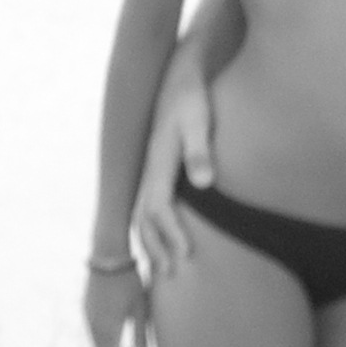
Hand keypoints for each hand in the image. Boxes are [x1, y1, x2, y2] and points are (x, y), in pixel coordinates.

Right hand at [83, 262, 151, 346]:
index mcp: (106, 328)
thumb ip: (141, 337)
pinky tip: (115, 342)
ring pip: (96, 345)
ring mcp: (87, 315)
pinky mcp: (86, 307)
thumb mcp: (140, 309)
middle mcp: (93, 325)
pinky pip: (94, 333)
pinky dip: (104, 343)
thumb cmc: (128, 280)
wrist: (107, 254)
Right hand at [131, 65, 216, 278]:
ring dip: (152, 239)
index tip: (187, 254)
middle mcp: (149, 168)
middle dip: (157, 245)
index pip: (158, 208)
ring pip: (142, 212)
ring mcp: (150, 167)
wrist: (180, 74)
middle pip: (144, 217)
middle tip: (172, 272)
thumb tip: (203, 183)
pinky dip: (152, 225)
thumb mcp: (199, 120)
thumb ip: (201, 151)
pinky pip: (148, 203)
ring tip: (165, 264)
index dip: (171, 234)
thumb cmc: (192, 97)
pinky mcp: (157, 165)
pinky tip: (165, 235)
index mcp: (158, 161)